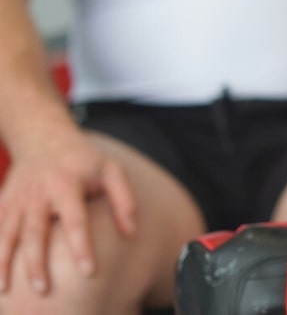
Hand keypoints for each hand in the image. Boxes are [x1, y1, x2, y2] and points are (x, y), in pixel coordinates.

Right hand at [0, 129, 135, 293]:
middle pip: (35, 232)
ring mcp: (17, 199)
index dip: (82, 247)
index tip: (89, 273)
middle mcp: (38, 193)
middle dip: (37, 262)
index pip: (75, 221)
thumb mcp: (110, 171)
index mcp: (67, 184)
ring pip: (8, 234)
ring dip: (5, 263)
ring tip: (7, 290)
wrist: (44, 139)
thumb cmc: (84, 162)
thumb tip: (131, 233)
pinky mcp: (3, 204)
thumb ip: (123, 200)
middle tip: (44, 290)